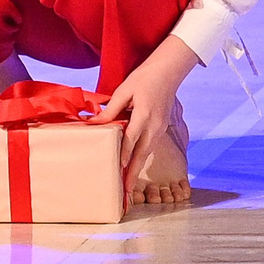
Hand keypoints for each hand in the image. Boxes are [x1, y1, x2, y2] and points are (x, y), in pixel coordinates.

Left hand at [98, 37, 198, 198]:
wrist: (169, 71)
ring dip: (137, 168)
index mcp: (144, 114)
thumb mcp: (125, 89)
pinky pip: (149, 146)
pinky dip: (141, 158)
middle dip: (133, 174)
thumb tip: (95, 123)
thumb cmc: (144, 77)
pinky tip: (132, 165)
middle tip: (125, 192)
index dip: (124, 155)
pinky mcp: (161, 128)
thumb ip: (111, 109)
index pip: (131, 139)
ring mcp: (160, 128)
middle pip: (142, 154)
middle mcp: (154, 125)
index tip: (118, 171)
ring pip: (146, 152)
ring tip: (127, 185)